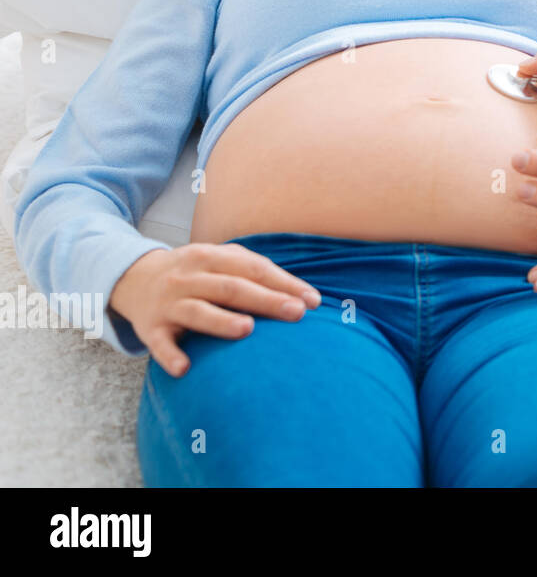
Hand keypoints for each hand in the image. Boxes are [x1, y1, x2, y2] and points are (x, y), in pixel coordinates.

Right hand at [108, 243, 322, 378]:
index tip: (312, 301)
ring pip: (197, 311)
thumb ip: (255, 272)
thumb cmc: (195, 274)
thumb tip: (304, 295)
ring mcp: (168, 303)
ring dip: (221, 321)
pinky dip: (170, 356)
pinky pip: (159, 344)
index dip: (284, 283)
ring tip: (247, 330)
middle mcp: (189, 277)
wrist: (133, 279)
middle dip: (266, 300)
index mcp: (211, 257)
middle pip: (231, 288)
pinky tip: (185, 368)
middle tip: (296, 313)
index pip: (253, 269)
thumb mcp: (220, 261)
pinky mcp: (150, 328)